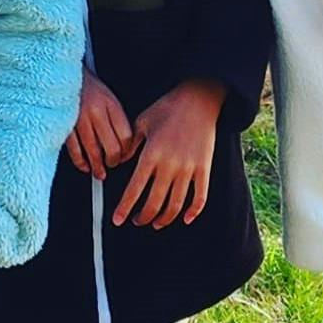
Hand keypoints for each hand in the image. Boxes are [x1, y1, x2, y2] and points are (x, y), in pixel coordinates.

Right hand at [65, 69, 137, 178]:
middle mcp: (96, 112)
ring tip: (100, 172)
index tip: (124, 156)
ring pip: (93, 151)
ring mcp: (79, 119)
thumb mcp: (109, 98)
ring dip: (97, 166)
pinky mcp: (64, 125)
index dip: (126, 151)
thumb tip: (122, 144)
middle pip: (112, 146)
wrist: (65, 74)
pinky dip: (80, 162)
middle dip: (113, 161)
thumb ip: (116, 119)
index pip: (126, 135)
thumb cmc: (88, 87)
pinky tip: (84, 165)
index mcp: (110, 104)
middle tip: (112, 164)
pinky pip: (74, 150)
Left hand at [113, 79, 223, 227]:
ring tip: (155, 223)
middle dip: (143, 217)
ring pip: (176, 205)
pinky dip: (193, 211)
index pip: (135, 189)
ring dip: (164, 218)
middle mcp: (170, 165)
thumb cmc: (167, 108)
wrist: (198, 99)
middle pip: (155, 202)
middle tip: (136, 221)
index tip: (118, 220)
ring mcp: (189, 169)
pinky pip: (200, 197)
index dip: (125, 207)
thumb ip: (130, 145)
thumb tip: (118, 163)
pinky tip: (185, 219)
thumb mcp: (142, 122)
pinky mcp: (205, 169)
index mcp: (152, 154)